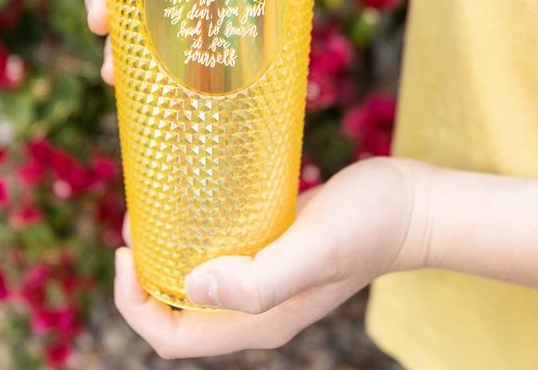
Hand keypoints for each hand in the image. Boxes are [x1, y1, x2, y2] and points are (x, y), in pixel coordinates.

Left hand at [113, 157, 417, 358]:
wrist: (410, 205)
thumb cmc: (368, 224)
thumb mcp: (316, 248)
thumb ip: (259, 279)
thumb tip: (191, 289)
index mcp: (258, 321)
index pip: (173, 337)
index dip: (136, 304)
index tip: (127, 252)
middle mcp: (255, 307)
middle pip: (176, 312)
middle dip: (142, 277)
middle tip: (136, 223)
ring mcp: (263, 277)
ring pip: (194, 281)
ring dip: (165, 253)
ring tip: (153, 209)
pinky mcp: (270, 247)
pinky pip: (217, 253)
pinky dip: (193, 235)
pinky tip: (192, 200)